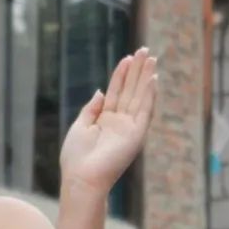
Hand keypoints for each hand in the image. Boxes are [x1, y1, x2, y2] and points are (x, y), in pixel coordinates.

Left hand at [59, 47, 157, 198]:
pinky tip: (152, 79)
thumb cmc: (76, 157)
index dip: (122, 75)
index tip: (128, 58)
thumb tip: (101, 91)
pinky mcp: (136, 135)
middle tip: (145, 50)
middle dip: (138, 71)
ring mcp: (130, 128)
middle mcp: (120, 122)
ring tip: (151, 58)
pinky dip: (149, 95)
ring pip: (140, 97)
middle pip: (131, 91)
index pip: (117, 92)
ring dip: (146, 77)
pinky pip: (145, 111)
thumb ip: (92, 109)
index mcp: (106, 120)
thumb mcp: (80, 126)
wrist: (81, 178)